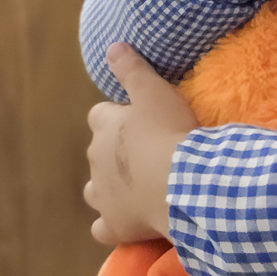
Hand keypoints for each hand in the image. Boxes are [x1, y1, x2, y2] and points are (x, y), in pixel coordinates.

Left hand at [84, 43, 197, 246]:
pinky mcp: (114, 225)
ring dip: (110, 187)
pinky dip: (111, 225)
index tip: (141, 120)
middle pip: (98, 153)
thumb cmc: (170, 133)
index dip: (119, 118)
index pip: (100, 116)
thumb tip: (112, 46)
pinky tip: (128, 222)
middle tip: (152, 153)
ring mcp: (102, 196)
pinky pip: (102, 229)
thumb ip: (132, 68)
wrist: (181, 183)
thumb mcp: (154, 91)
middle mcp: (96, 161)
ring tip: (138, 187)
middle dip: (117, 153)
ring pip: (95, 190)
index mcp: (104, 127)